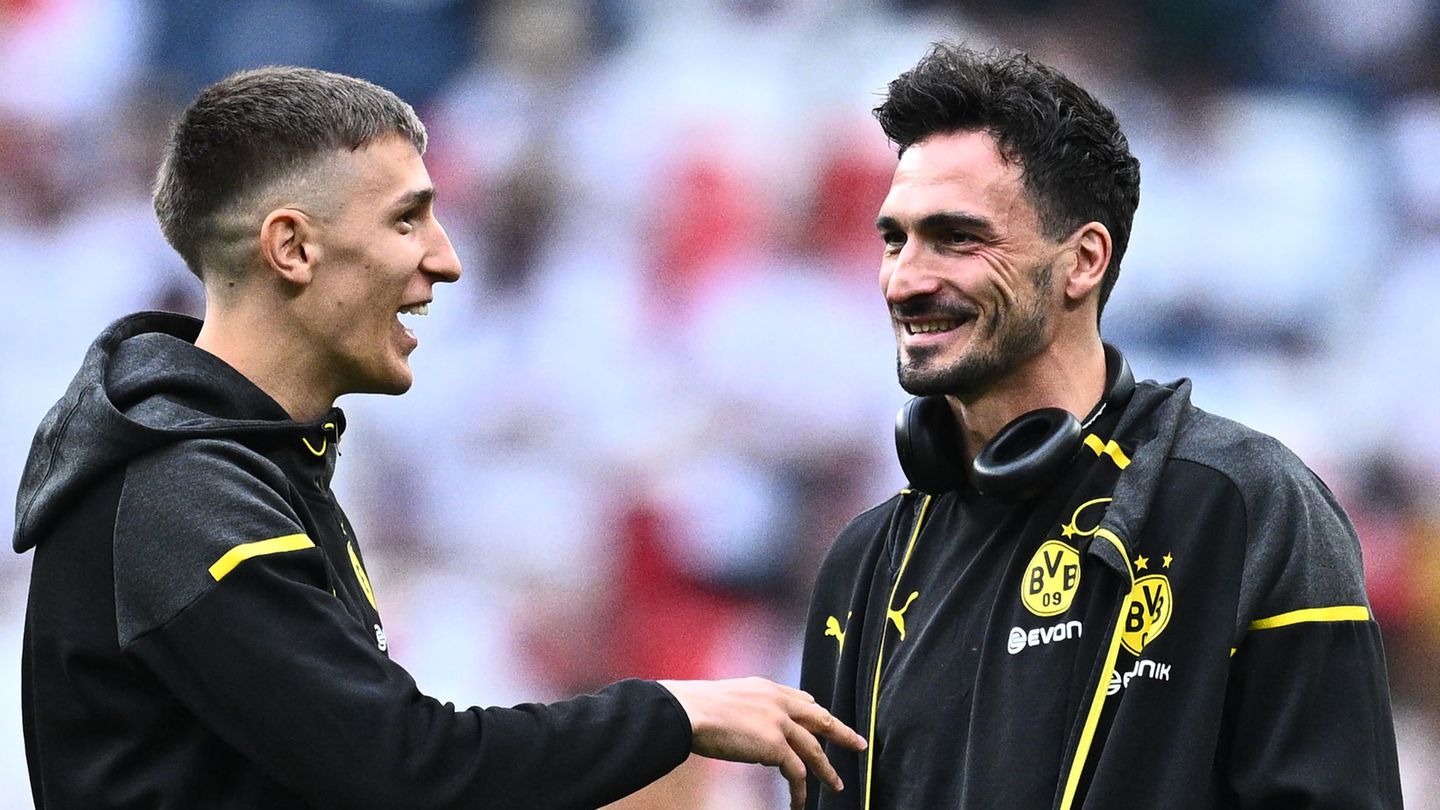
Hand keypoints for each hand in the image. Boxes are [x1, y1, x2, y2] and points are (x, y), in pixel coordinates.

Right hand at [658, 677, 865, 809]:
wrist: (689, 712)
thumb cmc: (695, 708)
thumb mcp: (728, 698)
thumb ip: (746, 709)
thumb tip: (750, 731)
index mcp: (766, 688)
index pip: (801, 699)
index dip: (816, 713)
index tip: (827, 721)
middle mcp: (777, 701)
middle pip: (820, 719)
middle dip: (842, 733)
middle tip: (858, 743)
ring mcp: (779, 723)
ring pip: (813, 749)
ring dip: (827, 770)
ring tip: (836, 785)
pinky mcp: (775, 745)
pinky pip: (796, 772)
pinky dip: (800, 790)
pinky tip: (799, 801)